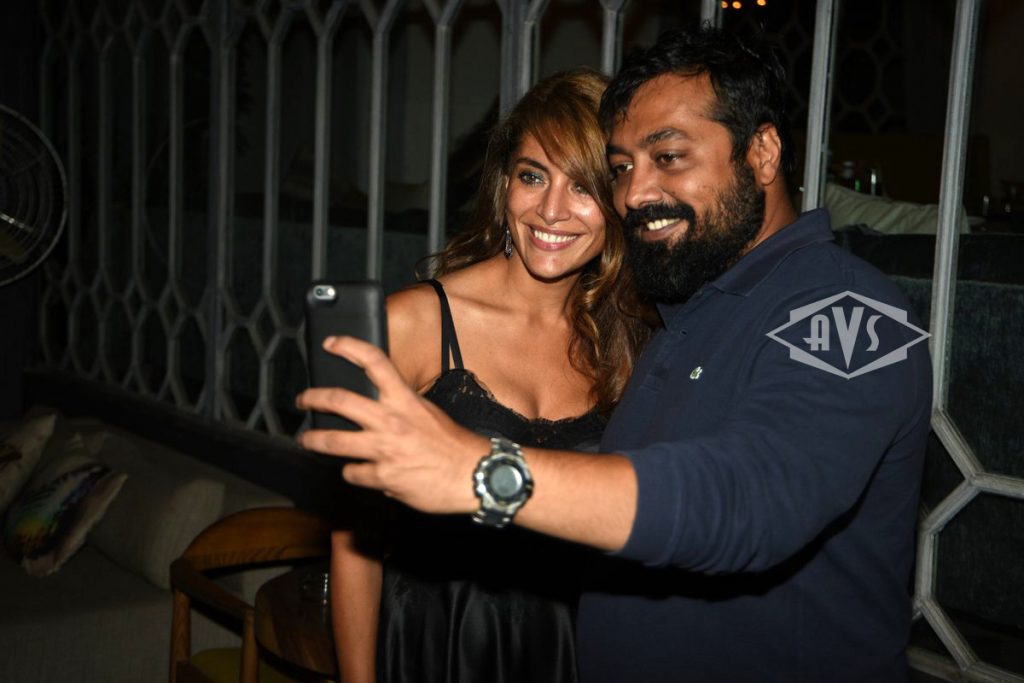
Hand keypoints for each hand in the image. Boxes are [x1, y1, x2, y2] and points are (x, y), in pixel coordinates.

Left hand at [296, 336, 486, 514]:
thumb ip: (400, 409)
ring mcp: (383, 449)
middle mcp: (390, 421)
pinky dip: (353, 473)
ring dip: (314, 440)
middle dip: (313, 398)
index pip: (374, 362)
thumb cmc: (454, 445)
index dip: (348, 347)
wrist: (474, 475)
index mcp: (404, 400)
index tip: (331, 343)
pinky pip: (353, 473)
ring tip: (308, 440)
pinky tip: (359, 473)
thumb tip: (376, 412)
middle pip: (339, 400)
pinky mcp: (382, 476)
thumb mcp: (427, 414)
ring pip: (332, 441)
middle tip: (304, 399)